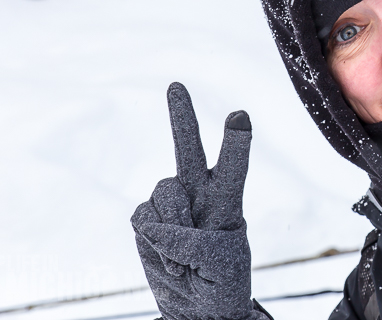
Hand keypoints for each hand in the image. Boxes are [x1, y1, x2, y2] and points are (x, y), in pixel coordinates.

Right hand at [131, 82, 258, 319]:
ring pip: (162, 194)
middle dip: (181, 117)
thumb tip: (153, 224)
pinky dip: (152, 242)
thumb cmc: (222, 282)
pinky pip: (142, 220)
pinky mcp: (148, 219)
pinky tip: (167, 257)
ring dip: (170, 228)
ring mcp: (172, 204)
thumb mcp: (219, 264)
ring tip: (184, 256)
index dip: (235, 143)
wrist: (199, 307)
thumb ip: (189, 241)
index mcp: (227, 200)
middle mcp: (199, 192)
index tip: (239, 115)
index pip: (233, 167)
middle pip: (189, 149)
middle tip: (176, 85)